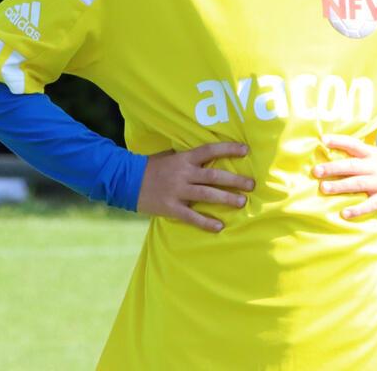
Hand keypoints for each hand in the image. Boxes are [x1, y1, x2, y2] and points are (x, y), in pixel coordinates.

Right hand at [136, 141, 251, 232]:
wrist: (125, 180)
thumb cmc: (149, 167)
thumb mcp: (167, 156)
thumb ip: (185, 157)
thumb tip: (206, 154)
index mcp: (183, 159)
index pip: (209, 150)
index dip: (228, 149)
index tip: (246, 150)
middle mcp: (182, 173)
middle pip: (213, 176)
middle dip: (234, 180)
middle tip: (252, 184)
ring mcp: (177, 191)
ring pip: (206, 195)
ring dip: (226, 199)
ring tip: (242, 202)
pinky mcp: (171, 207)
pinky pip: (191, 216)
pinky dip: (206, 222)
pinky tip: (219, 226)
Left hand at [314, 134, 376, 219]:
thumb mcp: (376, 153)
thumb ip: (357, 154)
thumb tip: (329, 153)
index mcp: (371, 154)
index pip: (353, 144)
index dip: (338, 141)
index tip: (323, 140)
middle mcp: (375, 167)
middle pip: (352, 166)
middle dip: (333, 168)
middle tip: (316, 171)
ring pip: (358, 184)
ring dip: (340, 186)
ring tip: (323, 188)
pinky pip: (370, 205)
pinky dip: (357, 210)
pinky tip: (344, 213)